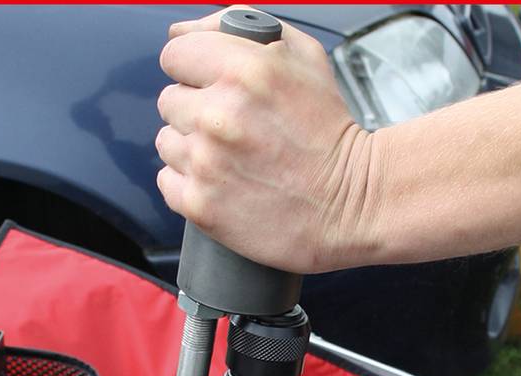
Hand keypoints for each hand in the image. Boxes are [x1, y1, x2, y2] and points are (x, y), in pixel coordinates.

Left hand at [156, 7, 377, 272]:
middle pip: (169, 100)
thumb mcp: (302, 55)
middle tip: (238, 128)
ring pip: (167, 141)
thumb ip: (239, 26)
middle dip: (199, 110)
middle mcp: (218, 115)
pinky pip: (167, 181)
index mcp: (242, 69)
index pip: (175, 54)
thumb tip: (180, 32)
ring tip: (235, 158)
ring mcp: (206, 163)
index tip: (219, 87)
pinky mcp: (201, 205)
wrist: (353, 202)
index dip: (197, 70)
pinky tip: (226, 183)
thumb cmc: (327, 129)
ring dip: (193, 147)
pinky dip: (191, 183)